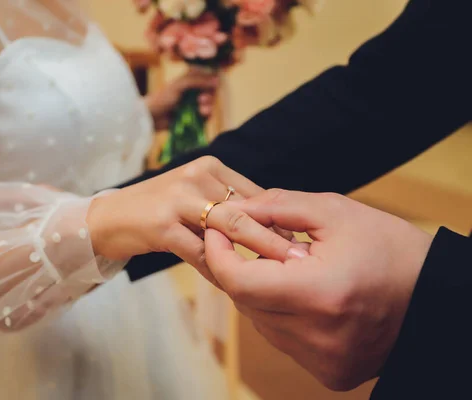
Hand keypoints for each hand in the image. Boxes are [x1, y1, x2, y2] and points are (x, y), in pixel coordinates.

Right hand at [87, 158, 297, 282]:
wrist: (108, 218)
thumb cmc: (157, 209)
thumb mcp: (193, 196)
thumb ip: (225, 204)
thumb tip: (269, 227)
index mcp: (209, 167)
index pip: (254, 192)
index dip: (278, 219)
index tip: (300, 240)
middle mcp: (196, 176)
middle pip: (246, 209)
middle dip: (275, 236)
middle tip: (301, 258)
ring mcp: (178, 199)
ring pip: (228, 228)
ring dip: (254, 253)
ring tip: (277, 273)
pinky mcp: (163, 225)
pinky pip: (199, 252)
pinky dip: (217, 269)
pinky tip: (231, 284)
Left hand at [145, 68, 218, 130]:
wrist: (152, 117)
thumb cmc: (163, 98)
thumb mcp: (180, 85)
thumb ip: (198, 80)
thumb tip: (217, 80)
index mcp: (191, 78)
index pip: (209, 75)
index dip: (213, 79)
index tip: (212, 84)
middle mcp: (194, 89)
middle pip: (212, 90)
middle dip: (210, 95)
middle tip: (201, 99)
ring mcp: (194, 103)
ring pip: (210, 103)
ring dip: (208, 105)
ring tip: (201, 109)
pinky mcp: (194, 116)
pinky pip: (207, 115)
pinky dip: (207, 115)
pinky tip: (201, 114)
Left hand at [204, 189, 433, 390]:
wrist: (435, 296)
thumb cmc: (390, 248)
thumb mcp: (335, 212)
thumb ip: (277, 206)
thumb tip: (234, 210)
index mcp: (320, 294)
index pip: (239, 282)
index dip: (219, 254)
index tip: (217, 231)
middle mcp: (319, 336)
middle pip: (246, 302)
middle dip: (242, 270)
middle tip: (257, 245)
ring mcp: (324, 361)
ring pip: (261, 322)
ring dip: (262, 293)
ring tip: (291, 270)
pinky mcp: (330, 373)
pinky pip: (283, 340)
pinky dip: (282, 315)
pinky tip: (305, 296)